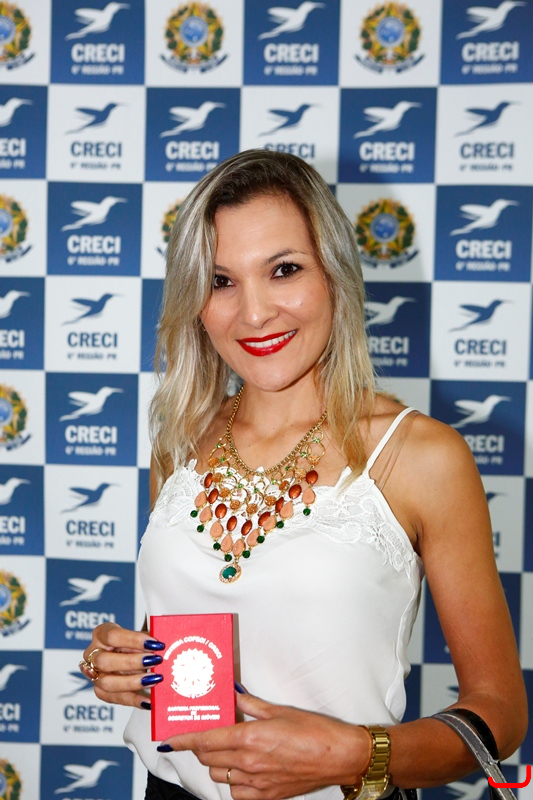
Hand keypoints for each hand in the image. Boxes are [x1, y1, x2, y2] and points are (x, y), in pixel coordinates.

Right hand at [81, 622, 164, 708]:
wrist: (128, 654)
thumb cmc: (134, 642)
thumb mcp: (140, 636)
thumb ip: (148, 640)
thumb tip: (162, 646)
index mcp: (101, 634)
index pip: (113, 636)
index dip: (134, 640)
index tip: (154, 644)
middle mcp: (93, 654)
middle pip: (105, 661)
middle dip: (132, 662)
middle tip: (155, 661)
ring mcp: (94, 674)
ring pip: (107, 682)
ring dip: (133, 682)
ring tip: (154, 680)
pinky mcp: (100, 691)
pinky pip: (114, 698)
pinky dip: (133, 700)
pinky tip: (148, 701)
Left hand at [158, 691, 371, 799]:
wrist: (339, 756)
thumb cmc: (313, 729)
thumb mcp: (278, 709)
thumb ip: (249, 704)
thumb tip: (230, 694)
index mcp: (249, 738)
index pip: (204, 741)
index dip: (183, 740)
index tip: (168, 740)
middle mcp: (248, 763)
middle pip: (208, 758)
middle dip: (199, 747)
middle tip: (202, 735)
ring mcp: (257, 783)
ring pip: (219, 776)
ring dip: (216, 763)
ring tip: (226, 749)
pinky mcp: (267, 797)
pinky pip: (236, 793)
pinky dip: (233, 781)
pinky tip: (242, 769)